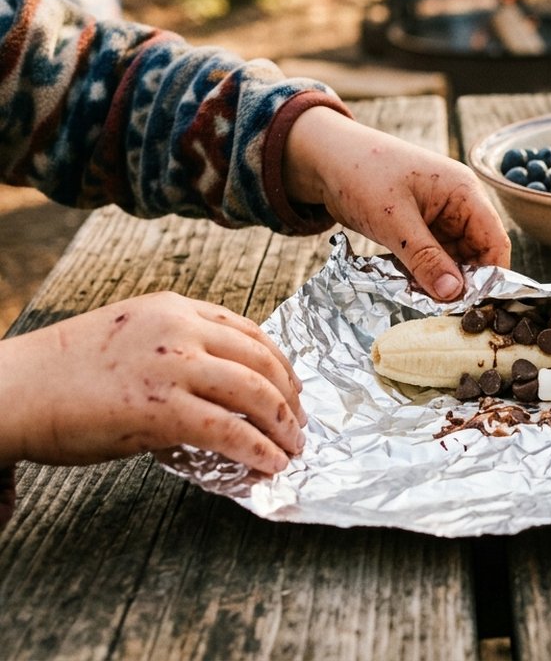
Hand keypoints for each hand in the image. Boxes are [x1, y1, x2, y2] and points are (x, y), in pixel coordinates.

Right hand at [0, 292, 306, 471]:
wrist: (14, 390)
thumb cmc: (65, 372)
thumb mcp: (130, 334)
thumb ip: (178, 345)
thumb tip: (219, 382)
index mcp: (175, 309)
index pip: (248, 330)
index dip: (279, 361)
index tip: (293, 386)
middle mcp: (181, 330)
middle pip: (262, 360)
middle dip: (291, 396)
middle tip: (301, 423)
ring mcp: (173, 367)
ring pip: (255, 394)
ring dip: (283, 425)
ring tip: (293, 448)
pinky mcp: (162, 409)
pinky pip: (228, 431)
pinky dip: (258, 450)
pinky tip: (270, 464)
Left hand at [284, 108, 511, 300]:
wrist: (323, 158)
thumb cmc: (361, 175)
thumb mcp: (394, 221)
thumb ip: (426, 258)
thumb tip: (454, 294)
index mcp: (464, 193)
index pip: (494, 241)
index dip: (492, 277)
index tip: (476, 308)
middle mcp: (459, 206)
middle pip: (477, 255)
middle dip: (464, 284)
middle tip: (446, 313)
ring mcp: (439, 218)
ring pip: (454, 260)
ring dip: (441, 282)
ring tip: (426, 305)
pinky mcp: (420, 228)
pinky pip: (433, 258)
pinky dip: (425, 275)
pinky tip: (413, 291)